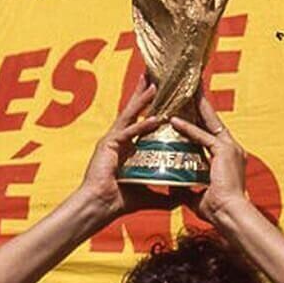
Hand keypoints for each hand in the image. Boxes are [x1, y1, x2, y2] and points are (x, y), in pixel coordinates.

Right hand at [77, 79, 168, 217]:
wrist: (100, 207)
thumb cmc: (119, 201)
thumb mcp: (149, 195)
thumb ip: (166, 195)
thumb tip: (183, 197)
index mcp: (127, 147)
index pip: (142, 122)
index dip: (152, 108)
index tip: (163, 95)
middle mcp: (119, 139)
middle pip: (134, 112)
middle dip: (144, 94)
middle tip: (154, 75)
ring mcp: (112, 140)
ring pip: (130, 116)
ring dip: (142, 100)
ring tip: (154, 84)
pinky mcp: (108, 145)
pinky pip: (128, 132)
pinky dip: (141, 126)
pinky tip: (155, 118)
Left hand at [169, 95, 246, 222]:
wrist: (231, 216)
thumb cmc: (218, 211)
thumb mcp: (196, 195)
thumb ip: (186, 186)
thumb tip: (170, 183)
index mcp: (229, 158)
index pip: (211, 133)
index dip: (199, 120)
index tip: (189, 108)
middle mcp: (232, 149)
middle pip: (212, 121)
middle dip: (200, 104)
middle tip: (190, 87)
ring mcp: (231, 148)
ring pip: (209, 121)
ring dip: (196, 106)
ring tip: (185, 90)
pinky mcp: (225, 151)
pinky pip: (202, 136)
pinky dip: (187, 128)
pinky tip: (174, 120)